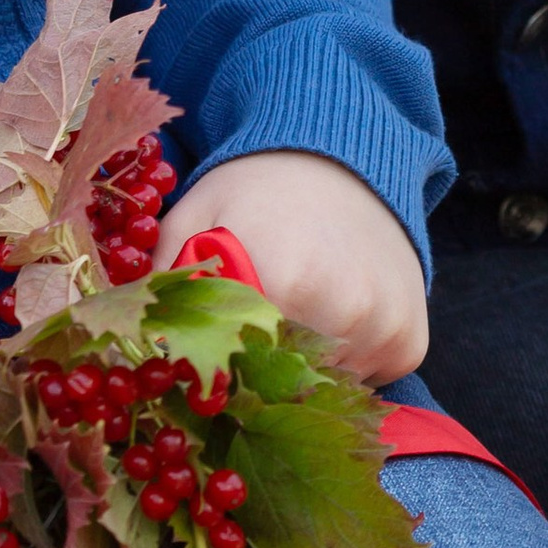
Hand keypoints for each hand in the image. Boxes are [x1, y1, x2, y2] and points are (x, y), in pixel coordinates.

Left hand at [157, 151, 428, 384]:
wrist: (340, 156)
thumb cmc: (256, 189)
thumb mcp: (194, 216)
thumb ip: (162, 278)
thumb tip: (136, 345)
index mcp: (283, 280)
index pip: (237, 373)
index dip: (218, 373)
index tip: (209, 358)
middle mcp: (344, 311)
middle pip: (284, 390)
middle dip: (258, 379)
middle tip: (246, 342)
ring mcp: (385, 328)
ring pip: (326, 391)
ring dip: (303, 374)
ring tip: (292, 317)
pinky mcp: (412, 341)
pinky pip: (367, 382)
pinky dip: (345, 365)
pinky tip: (330, 316)